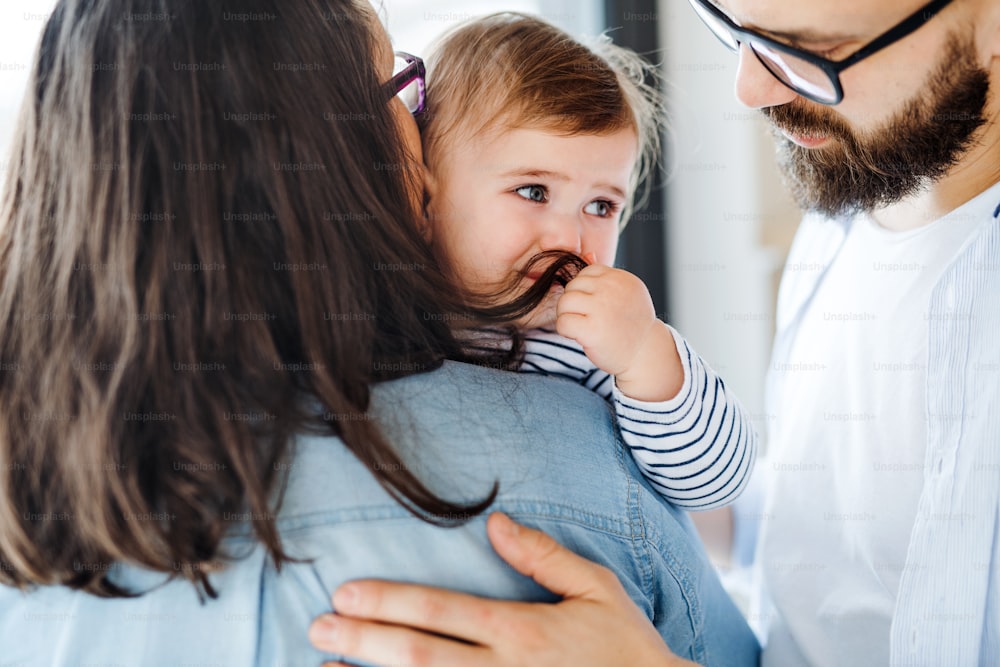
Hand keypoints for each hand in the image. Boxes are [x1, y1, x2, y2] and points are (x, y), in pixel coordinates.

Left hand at [309, 512, 695, 666]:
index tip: (346, 595)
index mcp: (523, 634)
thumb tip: (495, 522)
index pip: (441, 612)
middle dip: (362, 643)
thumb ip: (545, 556)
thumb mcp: (598, 589)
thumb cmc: (627, 649)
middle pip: (418, 659)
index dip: (389, 602)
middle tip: (316, 628)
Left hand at [556, 264, 681, 401]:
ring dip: (566, 315)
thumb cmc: (631, 324)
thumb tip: (588, 254)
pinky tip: (578, 336)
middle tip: (585, 318)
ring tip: (580, 325)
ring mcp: (602, 309)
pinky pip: (563, 322)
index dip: (584, 290)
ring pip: (564, 301)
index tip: (593, 306)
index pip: (587, 272)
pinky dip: (565, 330)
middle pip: (572, 286)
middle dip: (573, 302)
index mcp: (621, 279)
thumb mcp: (626, 294)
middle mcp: (612, 290)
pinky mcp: (592, 330)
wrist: (645, 354)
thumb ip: (607, 277)